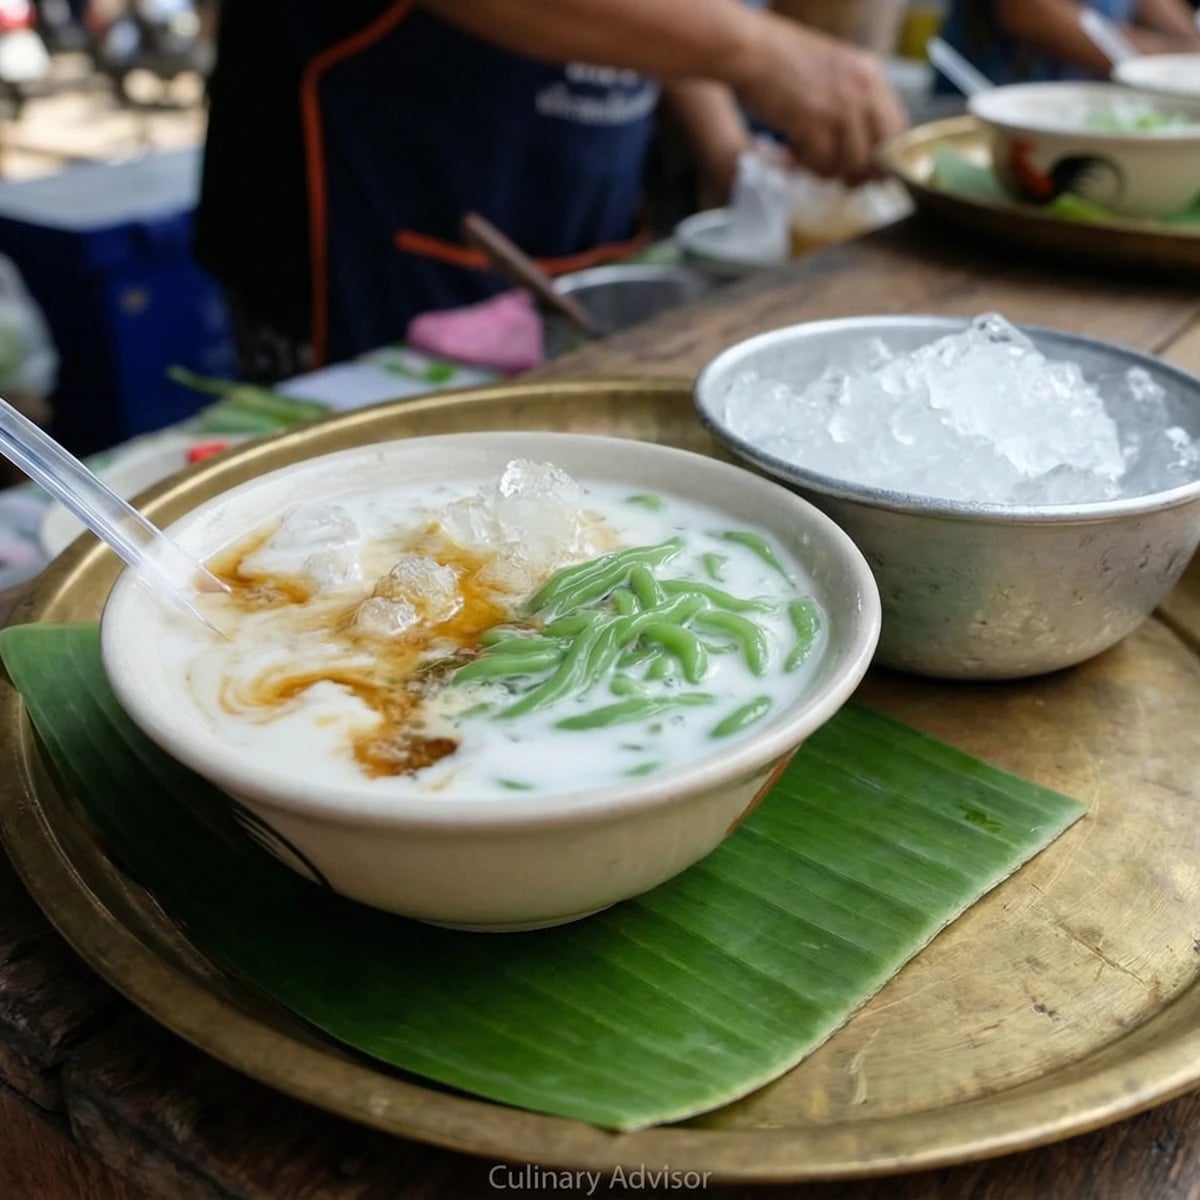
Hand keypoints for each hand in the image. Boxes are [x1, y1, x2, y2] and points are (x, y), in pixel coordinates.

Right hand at [728, 14, 908, 185]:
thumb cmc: (784, 59)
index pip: (897, 128)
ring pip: (848, 164)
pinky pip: (820, 164)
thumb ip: (854, 100)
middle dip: (859, 173)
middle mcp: (861, 91)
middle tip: (844, 181)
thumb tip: (865, 145)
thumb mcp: (834, 69)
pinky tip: (793, 152)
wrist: (751, 51)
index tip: (874, 172)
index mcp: (870, 74)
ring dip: (827, 170)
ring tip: (808, 158)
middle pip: (876, 153)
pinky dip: (806, 166)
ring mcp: (839, 109)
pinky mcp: (814, 125)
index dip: (886, 158)